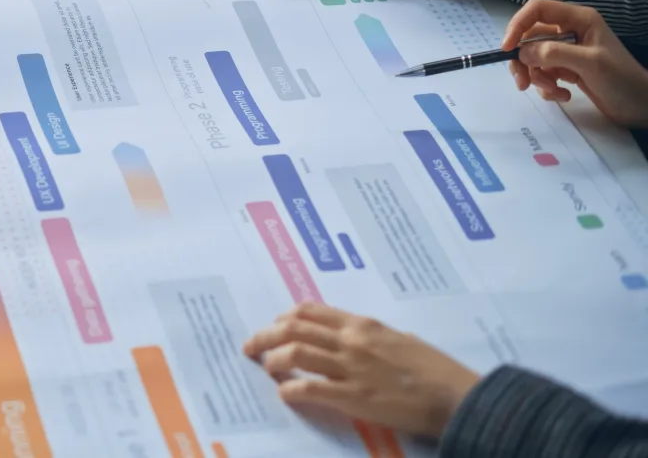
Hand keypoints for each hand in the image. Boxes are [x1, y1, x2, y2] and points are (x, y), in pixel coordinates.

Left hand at [242, 303, 480, 438]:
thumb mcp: (402, 340)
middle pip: (294, 328)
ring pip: (296, 353)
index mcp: (363, 324)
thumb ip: (376, 337)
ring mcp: (351, 368)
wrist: (457, 396)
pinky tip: (285, 394)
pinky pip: (311, 388)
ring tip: (265, 369)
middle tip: (251, 347)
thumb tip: (364, 338)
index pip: (311, 310)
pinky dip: (291, 390)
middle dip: (265, 336)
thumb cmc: (436, 370)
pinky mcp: (354, 397)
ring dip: (273, 360)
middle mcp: (351, 340)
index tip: (274, 326)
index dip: (284, 317)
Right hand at [504, 0, 647, 126]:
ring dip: (537, 78)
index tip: (507, 49)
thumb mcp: (589, 63)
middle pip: (530, 38)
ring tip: (554, 92)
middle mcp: (570, 31)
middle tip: (522, 84)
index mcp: (578, 19)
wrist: (641, 106)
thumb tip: (522, 53)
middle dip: (524, 61)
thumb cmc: (621, 79)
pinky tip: (564, 95)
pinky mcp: (567, 69)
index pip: (537, 9)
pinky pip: (543, 73)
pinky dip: (547, 87)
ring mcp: (568, 51)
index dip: (518, 25)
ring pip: (534, 58)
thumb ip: (553, 53)